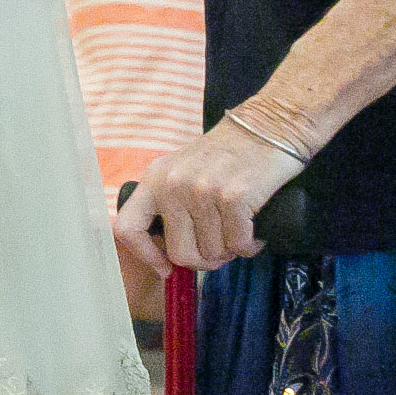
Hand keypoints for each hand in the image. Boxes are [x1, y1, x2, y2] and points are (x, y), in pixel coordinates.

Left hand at [113, 115, 305, 275]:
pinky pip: (240, 246)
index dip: (145, 256)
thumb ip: (169, 202)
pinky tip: (253, 228)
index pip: (128, 228)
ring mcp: (202, 191)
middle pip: (180, 253)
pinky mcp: (234, 198)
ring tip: (238, 226)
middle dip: (205, 259)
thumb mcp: (183, 169)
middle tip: (220, 245)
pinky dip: (250, 245)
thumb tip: (166, 254)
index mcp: (155, 179)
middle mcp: (173, 185)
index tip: (165, 267)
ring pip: (214, 254)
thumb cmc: (226, 155)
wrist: (268, 127)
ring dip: (231, 249)